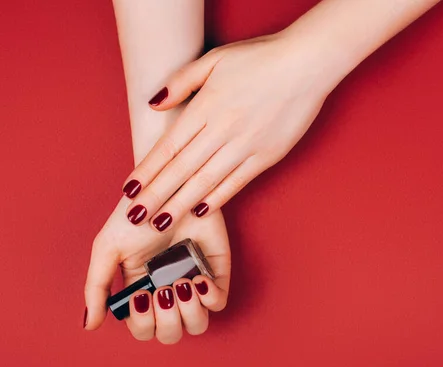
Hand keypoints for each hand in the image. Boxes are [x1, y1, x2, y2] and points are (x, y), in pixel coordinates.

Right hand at [84, 196, 229, 343]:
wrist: (168, 187)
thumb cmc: (137, 214)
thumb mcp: (107, 248)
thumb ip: (97, 287)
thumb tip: (89, 325)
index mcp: (142, 292)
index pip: (144, 330)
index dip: (143, 324)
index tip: (141, 295)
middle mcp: (169, 293)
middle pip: (170, 333)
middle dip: (166, 322)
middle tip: (163, 290)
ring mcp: (194, 284)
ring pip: (197, 325)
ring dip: (189, 313)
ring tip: (180, 284)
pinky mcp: (217, 272)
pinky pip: (220, 303)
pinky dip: (209, 298)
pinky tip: (197, 278)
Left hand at [120, 32, 329, 230]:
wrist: (306, 64)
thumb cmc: (261, 58)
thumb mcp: (214, 58)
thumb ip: (182, 82)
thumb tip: (154, 104)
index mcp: (206, 106)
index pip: (169, 146)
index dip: (147, 170)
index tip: (129, 189)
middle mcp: (223, 129)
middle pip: (182, 169)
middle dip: (155, 195)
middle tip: (134, 217)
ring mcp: (246, 145)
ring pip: (206, 181)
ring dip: (180, 204)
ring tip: (160, 224)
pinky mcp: (267, 156)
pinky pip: (237, 182)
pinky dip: (218, 198)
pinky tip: (201, 211)